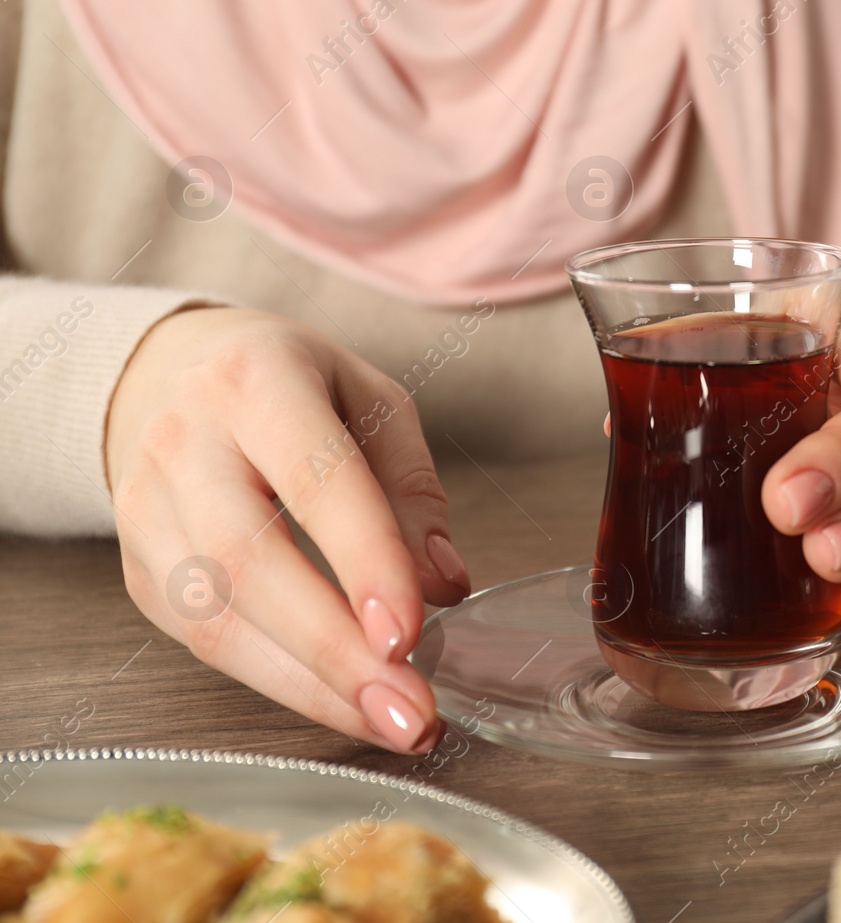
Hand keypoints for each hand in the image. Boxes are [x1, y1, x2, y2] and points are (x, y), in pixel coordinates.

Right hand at [106, 307, 469, 752]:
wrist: (171, 375)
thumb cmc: (292, 389)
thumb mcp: (373, 402)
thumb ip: (412, 489)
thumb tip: (446, 584)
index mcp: (256, 382)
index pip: (315, 481)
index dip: (364, 561)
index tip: (410, 635)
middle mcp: (184, 444)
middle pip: (250, 562)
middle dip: (336, 651)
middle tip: (411, 711)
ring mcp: (146, 511)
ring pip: (217, 618)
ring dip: (312, 686)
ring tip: (393, 722)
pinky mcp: (138, 570)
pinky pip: (204, 641)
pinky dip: (281, 683)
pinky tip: (343, 703)